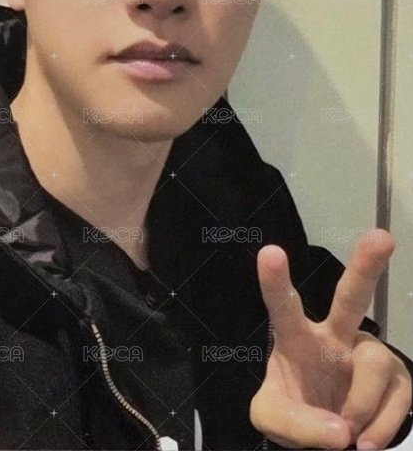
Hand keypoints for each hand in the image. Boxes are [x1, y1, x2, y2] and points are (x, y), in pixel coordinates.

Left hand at [249, 228, 411, 448]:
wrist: (326, 436)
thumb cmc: (293, 409)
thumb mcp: (271, 418)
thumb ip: (293, 423)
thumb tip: (342, 430)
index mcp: (298, 339)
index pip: (284, 307)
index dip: (275, 282)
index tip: (270, 251)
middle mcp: (336, 337)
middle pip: (351, 297)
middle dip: (366, 266)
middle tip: (381, 238)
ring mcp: (370, 354)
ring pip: (372, 366)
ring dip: (359, 408)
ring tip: (349, 434)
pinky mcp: (398, 379)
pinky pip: (396, 400)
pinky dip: (380, 429)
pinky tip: (367, 442)